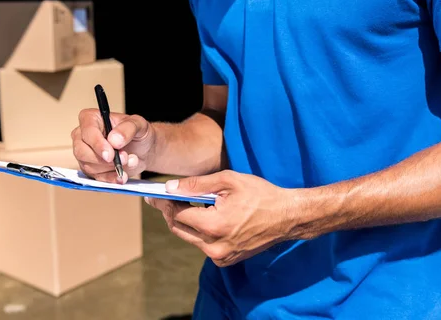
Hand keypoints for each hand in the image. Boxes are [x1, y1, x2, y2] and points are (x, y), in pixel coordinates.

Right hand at [72, 109, 155, 182]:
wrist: (143, 149)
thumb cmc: (137, 132)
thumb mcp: (139, 124)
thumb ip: (128, 128)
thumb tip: (114, 140)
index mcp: (91, 118)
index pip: (87, 131)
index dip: (97, 144)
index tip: (110, 154)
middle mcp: (83, 136)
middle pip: (82, 152)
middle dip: (104, 160)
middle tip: (124, 158)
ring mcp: (85, 153)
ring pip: (89, 166)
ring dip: (111, 168)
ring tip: (129, 161)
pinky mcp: (91, 169)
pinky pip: (96, 178)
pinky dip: (111, 179)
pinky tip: (122, 176)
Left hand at [146, 170, 300, 266]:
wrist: (287, 217)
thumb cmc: (260, 194)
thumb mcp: (228, 181)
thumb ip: (196, 185)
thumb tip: (170, 188)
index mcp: (214, 226)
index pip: (177, 214)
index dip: (164, 202)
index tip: (153, 195)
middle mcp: (214, 246)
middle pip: (179, 228)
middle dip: (170, 211)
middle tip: (166, 197)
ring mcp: (220, 256)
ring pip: (190, 237)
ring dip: (185, 220)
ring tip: (187, 202)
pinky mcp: (226, 260)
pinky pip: (203, 244)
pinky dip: (199, 230)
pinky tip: (205, 215)